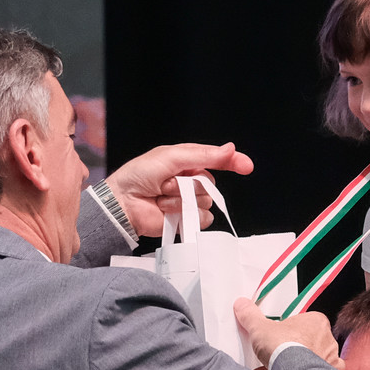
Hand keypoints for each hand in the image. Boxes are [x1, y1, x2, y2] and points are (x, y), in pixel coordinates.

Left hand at [105, 141, 254, 237]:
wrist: (123, 202)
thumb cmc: (139, 175)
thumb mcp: (171, 157)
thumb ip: (203, 155)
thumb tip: (230, 149)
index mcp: (187, 161)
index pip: (217, 160)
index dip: (233, 162)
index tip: (246, 166)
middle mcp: (189, 180)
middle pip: (210, 183)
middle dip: (190, 182)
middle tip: (168, 181)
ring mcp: (188, 201)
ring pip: (206, 201)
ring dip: (183, 198)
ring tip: (162, 195)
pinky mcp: (185, 219)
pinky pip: (201, 218)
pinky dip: (184, 213)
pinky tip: (166, 209)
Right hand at [232, 301, 338, 368]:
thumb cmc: (284, 348)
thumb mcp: (260, 328)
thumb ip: (251, 316)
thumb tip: (243, 305)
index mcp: (316, 321)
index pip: (305, 322)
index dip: (291, 329)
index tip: (280, 336)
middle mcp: (327, 338)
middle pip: (313, 339)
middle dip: (300, 346)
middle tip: (283, 352)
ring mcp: (330, 356)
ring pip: (319, 357)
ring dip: (307, 361)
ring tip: (289, 368)